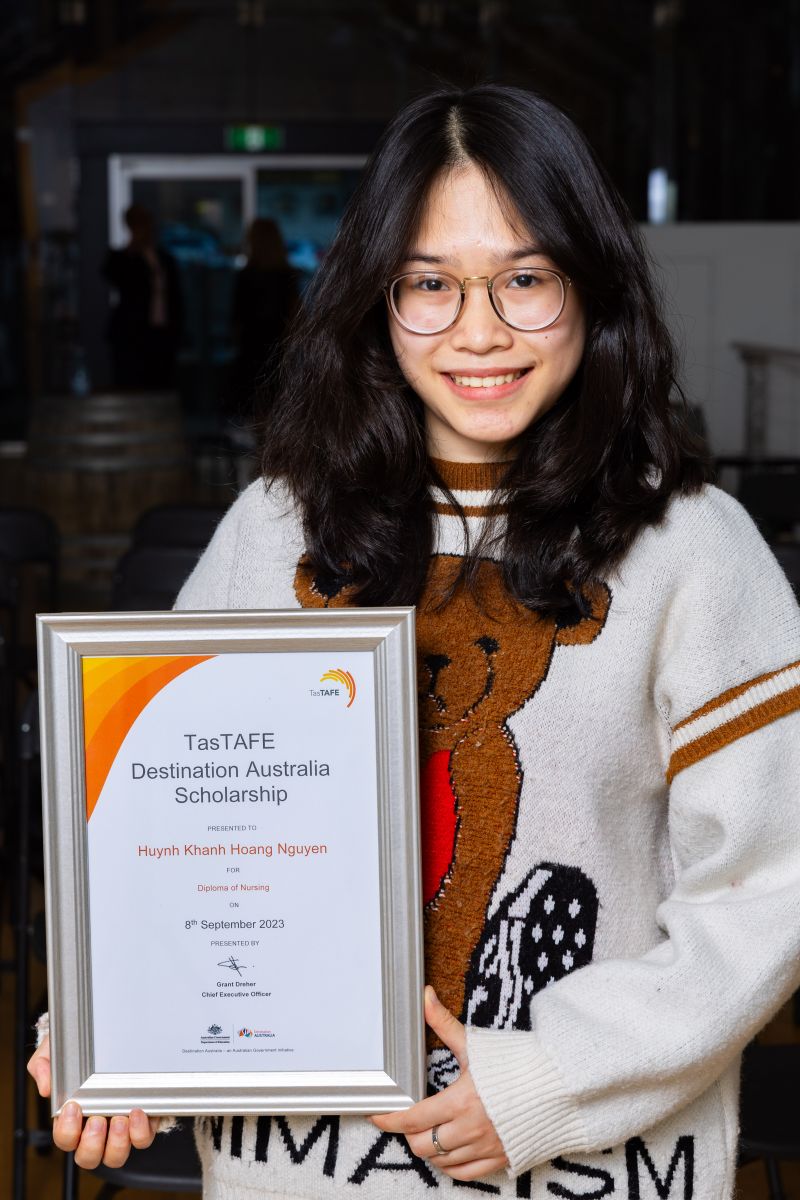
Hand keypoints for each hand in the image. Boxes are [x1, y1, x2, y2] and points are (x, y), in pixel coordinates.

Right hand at [27, 1035, 157, 1167]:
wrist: (109, 1032)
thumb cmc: (77, 1049)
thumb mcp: (55, 1052)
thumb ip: (43, 1066)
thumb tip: (45, 1088)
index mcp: (72, 1119)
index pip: (65, 1139)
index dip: (67, 1131)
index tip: (72, 1107)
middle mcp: (95, 1129)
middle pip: (89, 1157)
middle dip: (92, 1144)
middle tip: (97, 1120)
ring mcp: (119, 1128)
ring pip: (115, 1156)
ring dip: (117, 1143)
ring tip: (119, 1118)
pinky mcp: (142, 1121)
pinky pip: (142, 1139)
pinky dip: (140, 1132)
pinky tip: (138, 1112)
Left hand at [369, 986, 508, 1181]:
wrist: (560, 1084)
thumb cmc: (518, 1062)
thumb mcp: (475, 1044)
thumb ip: (443, 1022)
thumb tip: (424, 996)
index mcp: (461, 1101)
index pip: (413, 1118)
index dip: (389, 1119)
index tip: (378, 1115)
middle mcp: (471, 1130)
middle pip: (422, 1145)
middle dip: (409, 1134)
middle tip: (407, 1120)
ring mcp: (485, 1148)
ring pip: (440, 1161)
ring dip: (429, 1148)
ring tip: (428, 1131)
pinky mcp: (500, 1159)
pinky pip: (464, 1174)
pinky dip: (450, 1165)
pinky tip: (448, 1150)